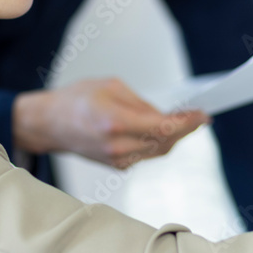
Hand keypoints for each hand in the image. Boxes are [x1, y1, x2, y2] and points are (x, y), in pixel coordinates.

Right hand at [11, 78, 210, 168]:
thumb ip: (142, 103)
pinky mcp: (116, 165)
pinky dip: (159, 143)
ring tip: (187, 122)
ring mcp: (116, 159)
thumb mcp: (111, 86)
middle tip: (200, 118)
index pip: (163, 127)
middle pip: (165, 143)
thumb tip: (166, 116)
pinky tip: (165, 131)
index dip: (187, 123)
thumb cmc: (77, 99)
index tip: (203, 115)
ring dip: (175, 138)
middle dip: (186, 130)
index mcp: (115, 121)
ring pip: (158, 151)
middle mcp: (117, 145)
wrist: (50, 124)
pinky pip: (146, 155)